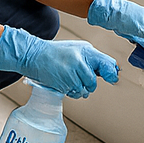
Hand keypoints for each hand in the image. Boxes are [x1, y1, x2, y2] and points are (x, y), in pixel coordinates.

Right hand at [0, 26, 118, 98]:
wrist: (32, 55)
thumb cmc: (54, 52)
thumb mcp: (76, 48)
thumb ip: (92, 57)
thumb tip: (111, 69)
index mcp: (85, 51)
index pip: (107, 64)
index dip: (111, 73)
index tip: (111, 77)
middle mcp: (79, 62)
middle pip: (93, 82)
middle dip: (88, 83)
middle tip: (78, 77)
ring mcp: (71, 73)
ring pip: (85, 90)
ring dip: (79, 89)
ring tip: (68, 79)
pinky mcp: (64, 83)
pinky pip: (75, 93)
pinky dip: (71, 91)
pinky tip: (63, 82)